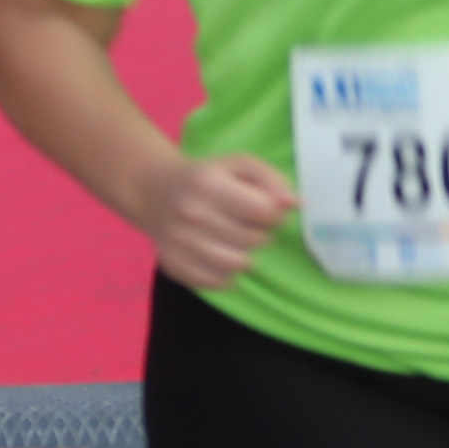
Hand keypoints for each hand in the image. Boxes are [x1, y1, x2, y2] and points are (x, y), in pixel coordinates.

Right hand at [133, 150, 299, 287]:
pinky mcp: (173, 265)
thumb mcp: (238, 165)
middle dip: (260, 233)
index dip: (274, 213)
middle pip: (254, 240)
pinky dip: (227, 274)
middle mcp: (192, 214)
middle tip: (247, 224)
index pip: (264, 211)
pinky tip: (220, 255)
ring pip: (239, 264)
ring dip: (246, 255)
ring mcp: (180, 242)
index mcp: (209, 183)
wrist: (153, 190)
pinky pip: (217, 282)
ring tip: (236, 241)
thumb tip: (295, 204)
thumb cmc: (206, 176)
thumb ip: (271, 180)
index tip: (265, 209)